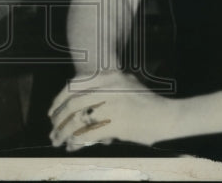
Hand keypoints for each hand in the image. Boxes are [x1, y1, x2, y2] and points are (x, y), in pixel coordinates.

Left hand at [49, 70, 176, 150]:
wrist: (169, 116)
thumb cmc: (147, 103)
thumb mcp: (126, 84)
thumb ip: (105, 88)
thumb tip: (79, 104)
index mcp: (109, 75)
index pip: (74, 85)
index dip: (59, 99)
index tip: (52, 112)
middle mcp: (109, 87)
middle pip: (73, 103)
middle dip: (58, 119)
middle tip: (52, 130)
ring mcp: (113, 104)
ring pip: (78, 119)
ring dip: (64, 132)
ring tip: (58, 140)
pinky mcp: (118, 123)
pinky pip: (89, 133)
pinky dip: (77, 140)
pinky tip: (73, 146)